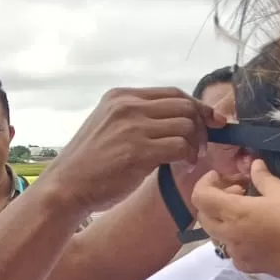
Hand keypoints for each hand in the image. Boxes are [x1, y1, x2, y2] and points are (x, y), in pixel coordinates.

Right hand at [40, 88, 222, 213]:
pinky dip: (188, 157)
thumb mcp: (112, 126)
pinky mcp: (138, 151)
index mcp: (121, 96)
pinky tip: (183, 165)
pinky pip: (180, 146)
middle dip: (202, 126)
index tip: (213, 122)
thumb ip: (141, 118)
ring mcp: (132, 127)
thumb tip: (184, 119)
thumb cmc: (93, 163)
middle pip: (185, 105)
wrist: (67, 186)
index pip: (174, 93)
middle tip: (199, 147)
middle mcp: (127, 105)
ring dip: (195, 144)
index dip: (199, 107)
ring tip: (188, 158)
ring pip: (186, 125)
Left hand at [192, 162, 279, 279]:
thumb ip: (262, 177)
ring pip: (215, 233)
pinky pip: (231, 249)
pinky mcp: (247, 266)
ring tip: (248, 211)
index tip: (223, 177)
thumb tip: (254, 165)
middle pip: (203, 215)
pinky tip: (254, 232)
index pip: (200, 196)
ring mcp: (237, 253)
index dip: (206, 182)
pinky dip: (235, 237)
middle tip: (237, 191)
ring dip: (223, 218)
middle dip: (214, 200)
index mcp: (235, 213)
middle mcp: (229, 235)